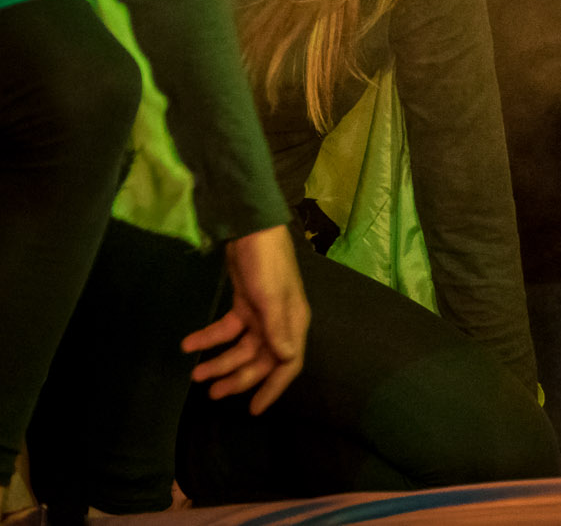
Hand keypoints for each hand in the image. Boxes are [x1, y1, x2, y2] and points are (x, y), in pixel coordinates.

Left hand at [182, 223, 308, 413]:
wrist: (252, 230)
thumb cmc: (267, 263)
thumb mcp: (271, 296)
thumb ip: (276, 327)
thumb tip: (285, 359)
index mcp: (292, 323)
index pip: (287, 364)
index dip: (272, 388)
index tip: (253, 410)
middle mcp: (279, 323)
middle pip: (261, 360)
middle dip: (237, 378)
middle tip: (212, 393)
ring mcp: (261, 314)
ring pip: (241, 348)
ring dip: (220, 362)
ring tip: (196, 375)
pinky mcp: (244, 305)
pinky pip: (227, 330)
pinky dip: (209, 339)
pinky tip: (190, 344)